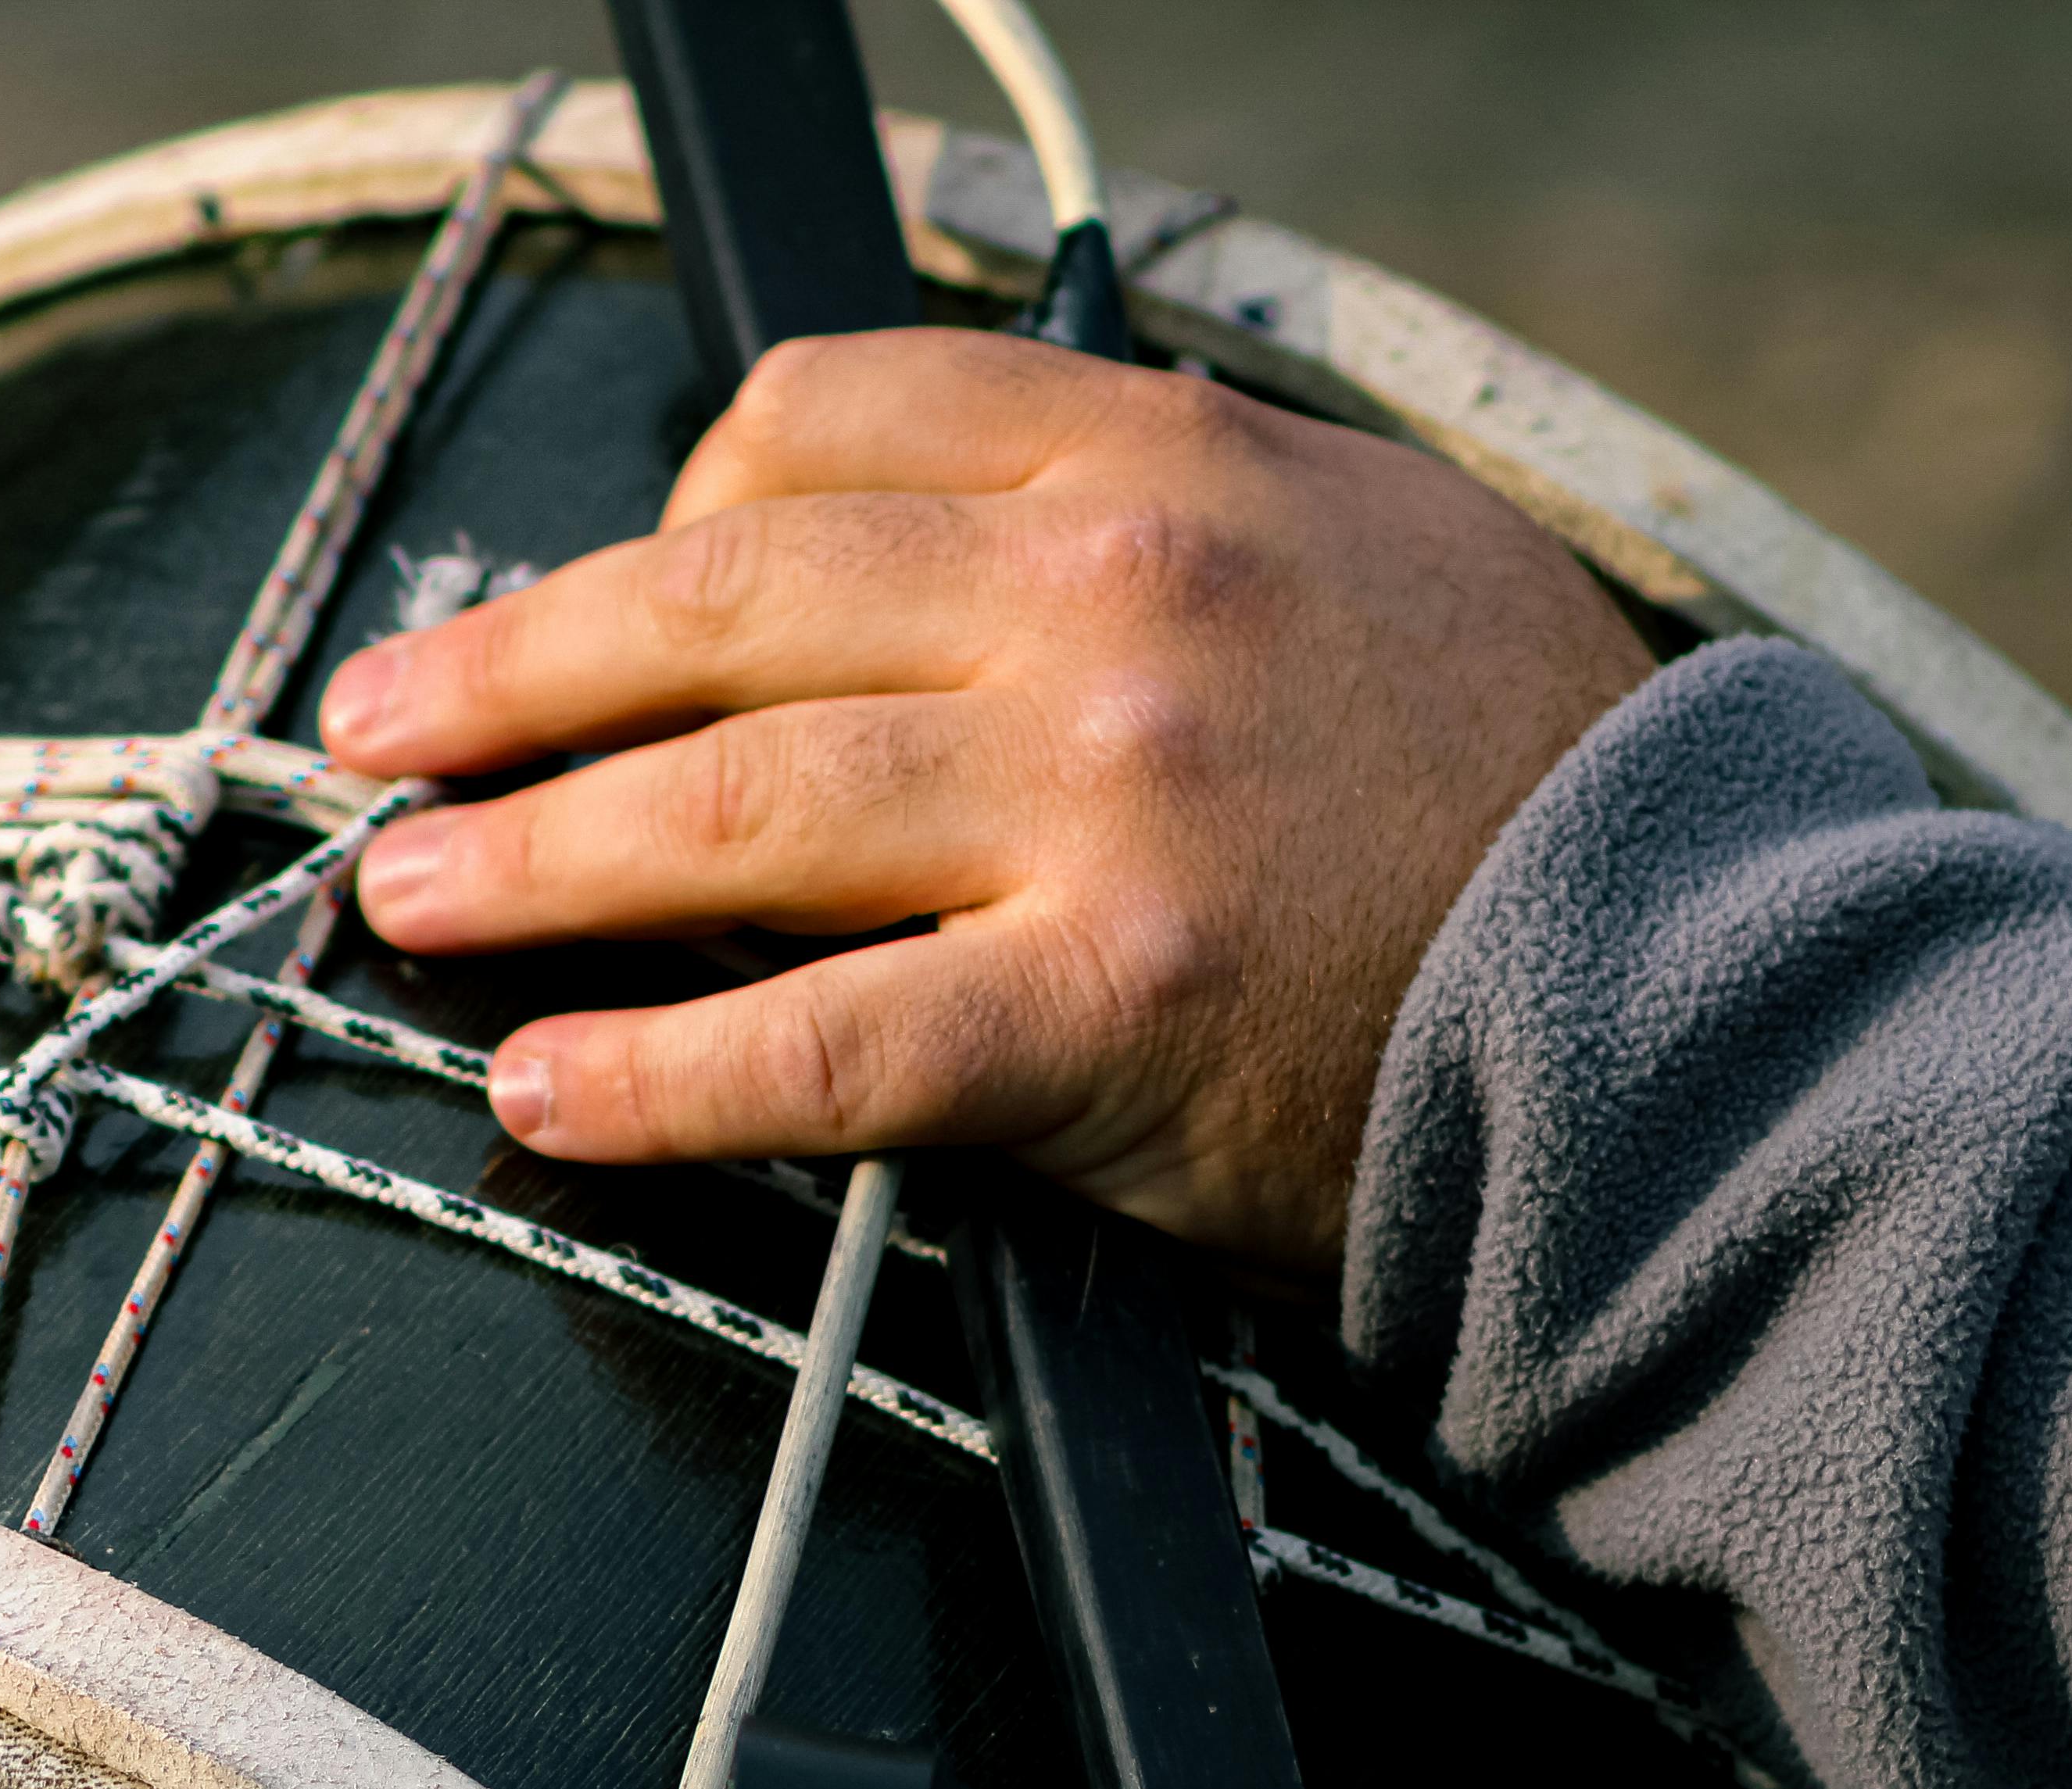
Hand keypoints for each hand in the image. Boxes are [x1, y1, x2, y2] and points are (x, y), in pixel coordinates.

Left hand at [315, 326, 1655, 1272]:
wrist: (1690, 995)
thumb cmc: (1491, 786)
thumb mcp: (1341, 546)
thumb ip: (1123, 518)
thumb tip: (876, 545)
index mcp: (1156, 461)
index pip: (827, 416)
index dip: (668, 501)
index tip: (591, 589)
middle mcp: (1111, 601)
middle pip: (718, 604)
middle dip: (513, 669)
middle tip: (381, 730)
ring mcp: (1101, 806)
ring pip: (725, 812)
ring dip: (526, 859)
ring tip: (408, 897)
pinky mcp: (1103, 1011)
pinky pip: (816, 1045)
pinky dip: (652, 1075)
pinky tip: (546, 1090)